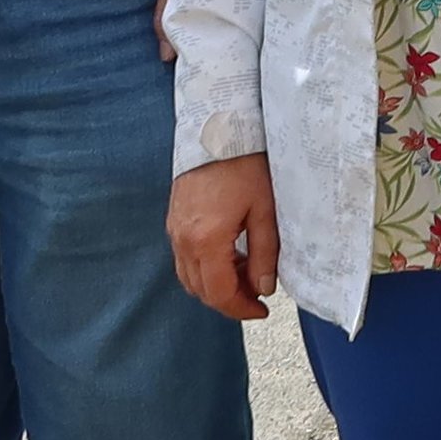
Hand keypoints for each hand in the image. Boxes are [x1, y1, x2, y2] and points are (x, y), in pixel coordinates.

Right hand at [170, 157, 281, 322]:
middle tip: (257, 295)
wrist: (219, 129)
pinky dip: (205, 266)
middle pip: (201, 290)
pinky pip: (185, 257)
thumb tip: (264, 287)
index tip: (261, 310)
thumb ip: (265, 254)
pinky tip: (229, 254)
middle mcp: (183, 239)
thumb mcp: (265, 210)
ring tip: (246, 272)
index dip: (241, 309)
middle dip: (229, 299)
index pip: (219, 293)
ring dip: (216, 284)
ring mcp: (174, 229)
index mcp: (206, 240)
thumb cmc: (244, 163)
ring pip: (190, 276)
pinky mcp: (174, 219)